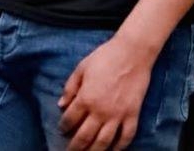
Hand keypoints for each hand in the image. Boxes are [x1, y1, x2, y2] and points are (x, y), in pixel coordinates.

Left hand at [57, 35, 155, 149]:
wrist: (132, 52)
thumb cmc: (106, 56)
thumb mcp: (82, 67)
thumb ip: (70, 87)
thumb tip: (61, 105)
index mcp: (86, 98)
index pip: (70, 119)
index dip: (64, 126)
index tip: (62, 130)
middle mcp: (100, 111)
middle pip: (84, 137)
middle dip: (74, 147)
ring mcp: (117, 115)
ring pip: (103, 142)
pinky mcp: (132, 114)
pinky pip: (126, 137)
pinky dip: (120, 147)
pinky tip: (114, 150)